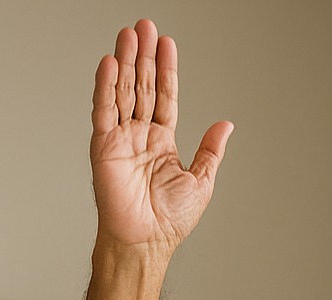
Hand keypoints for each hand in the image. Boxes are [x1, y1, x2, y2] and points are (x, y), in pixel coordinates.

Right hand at [91, 19, 232, 252]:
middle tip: (145, 26)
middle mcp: (140, 136)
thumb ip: (211, 150)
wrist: (147, 241)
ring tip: (129, 35)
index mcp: (162, 142)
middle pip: (142, 87)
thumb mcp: (201, 181)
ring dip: (126, 62)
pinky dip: (106, 86)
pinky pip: (104, 110)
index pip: (164, 97)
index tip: (167, 43)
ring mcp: (121, 139)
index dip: (166, 70)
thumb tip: (227, 125)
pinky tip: (111, 63)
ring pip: (123, 92)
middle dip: (144, 56)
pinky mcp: (104, 146)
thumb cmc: (170, 221)